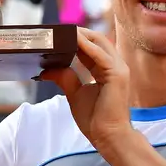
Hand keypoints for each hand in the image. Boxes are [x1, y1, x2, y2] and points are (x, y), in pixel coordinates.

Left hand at [38, 29, 132, 150]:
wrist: (108, 136)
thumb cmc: (95, 118)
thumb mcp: (75, 93)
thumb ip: (64, 78)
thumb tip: (46, 70)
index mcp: (107, 69)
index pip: (92, 47)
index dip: (76, 39)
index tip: (57, 35)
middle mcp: (115, 66)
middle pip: (97, 40)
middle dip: (78, 33)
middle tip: (58, 29)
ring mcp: (119, 69)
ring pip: (100, 42)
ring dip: (81, 35)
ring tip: (62, 31)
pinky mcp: (117, 74)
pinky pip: (100, 55)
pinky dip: (86, 46)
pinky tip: (73, 40)